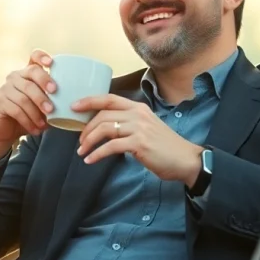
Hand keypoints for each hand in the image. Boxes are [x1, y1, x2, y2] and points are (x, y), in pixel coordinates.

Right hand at [0, 49, 56, 161]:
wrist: (6, 131)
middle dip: (45, 85)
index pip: (34, 56)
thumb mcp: (43, 106)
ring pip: (24, 96)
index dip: (42, 57)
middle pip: (32, 72)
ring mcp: (5, 88)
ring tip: (45, 124)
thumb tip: (74, 104)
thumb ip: (53, 101)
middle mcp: (15, 76)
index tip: (51, 63)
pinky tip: (36, 129)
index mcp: (28, 73)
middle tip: (53, 104)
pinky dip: (28, 121)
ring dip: (36, 112)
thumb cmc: (29, 116)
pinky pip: (16, 110)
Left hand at [73, 93, 202, 183]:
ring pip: (105, 128)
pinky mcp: (139, 144)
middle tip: (79, 141)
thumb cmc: (165, 147)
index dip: (89, 100)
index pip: (109, 98)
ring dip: (89, 141)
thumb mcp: (146, 128)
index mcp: (138, 108)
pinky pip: (111, 146)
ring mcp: (139, 128)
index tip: (74, 106)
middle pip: (103, 114)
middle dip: (86, 127)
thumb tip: (105, 128)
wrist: (186, 160)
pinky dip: (97, 154)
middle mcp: (138, 114)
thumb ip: (129, 124)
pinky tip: (91, 160)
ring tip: (82, 151)